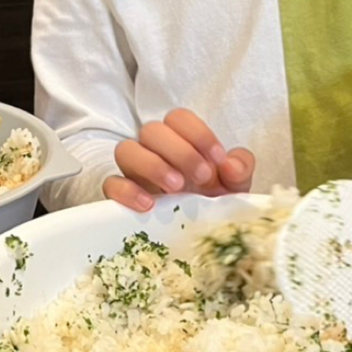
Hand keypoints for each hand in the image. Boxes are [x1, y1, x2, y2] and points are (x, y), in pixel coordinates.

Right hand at [104, 109, 255, 211]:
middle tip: (202, 177)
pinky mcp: (120, 195)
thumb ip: (240, 168)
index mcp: (180, 140)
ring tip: (177, 187)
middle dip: (180, 152)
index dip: (198, 134)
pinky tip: (149, 205)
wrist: (201, 233)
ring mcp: (134, 172)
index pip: (178, 118)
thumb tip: (231, 165)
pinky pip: (111, 184)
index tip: (218, 159)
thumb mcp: (235, 186)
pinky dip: (127, 191)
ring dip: (153, 165)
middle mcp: (154, 150)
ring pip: (126, 150)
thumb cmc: (214, 201)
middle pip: (151, 130)